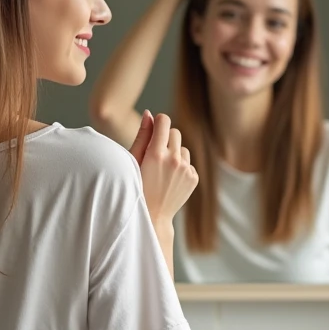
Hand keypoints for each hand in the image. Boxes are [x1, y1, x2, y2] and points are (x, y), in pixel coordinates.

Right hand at [129, 111, 198, 225]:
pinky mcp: (194, 178)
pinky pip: (189, 163)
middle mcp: (174, 160)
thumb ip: (142, 135)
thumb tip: (149, 113)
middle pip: (175, 132)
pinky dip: (181, 168)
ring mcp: (186, 170)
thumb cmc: (137, 187)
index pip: (164, 121)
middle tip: (156, 155)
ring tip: (163, 171)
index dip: (158, 122)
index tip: (154, 129)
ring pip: (184, 149)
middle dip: (166, 139)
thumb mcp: (134, 161)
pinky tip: (170, 180)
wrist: (153, 216)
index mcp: (156, 154)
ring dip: (175, 154)